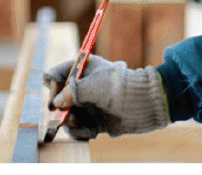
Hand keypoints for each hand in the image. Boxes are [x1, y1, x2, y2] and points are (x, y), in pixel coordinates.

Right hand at [42, 54, 170, 138]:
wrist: (148, 104)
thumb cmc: (121, 88)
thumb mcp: (91, 86)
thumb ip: (69, 94)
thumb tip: (56, 105)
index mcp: (82, 70)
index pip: (56, 75)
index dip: (53, 85)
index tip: (56, 93)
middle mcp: (84, 87)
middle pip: (58, 98)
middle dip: (59, 107)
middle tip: (63, 112)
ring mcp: (90, 105)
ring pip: (67, 115)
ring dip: (69, 121)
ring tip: (76, 123)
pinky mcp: (96, 121)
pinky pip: (79, 128)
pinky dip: (81, 132)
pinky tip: (91, 132)